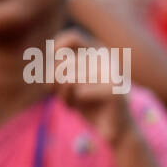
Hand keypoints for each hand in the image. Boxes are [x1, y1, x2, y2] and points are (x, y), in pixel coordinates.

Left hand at [45, 26, 134, 146]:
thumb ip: (56, 73)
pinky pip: (80, 91)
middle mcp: (108, 58)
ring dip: (63, 94)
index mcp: (98, 51)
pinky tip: (80, 108)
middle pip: (66, 62)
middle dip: (55, 80)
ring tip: (71, 102)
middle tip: (60, 94)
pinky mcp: (115, 92)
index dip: (58, 48)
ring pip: (71, 78)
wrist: (114, 129)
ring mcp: (113, 74)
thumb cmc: (89, 104)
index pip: (73, 38)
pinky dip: (73, 100)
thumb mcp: (67, 85)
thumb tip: (52, 75)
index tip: (53, 63)